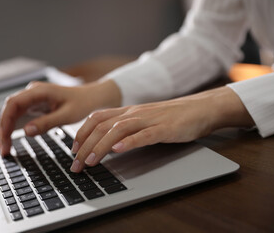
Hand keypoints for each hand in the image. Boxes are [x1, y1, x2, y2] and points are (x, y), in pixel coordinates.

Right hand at [0, 80, 120, 155]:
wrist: (92, 97)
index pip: (13, 104)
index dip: (5, 121)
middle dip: (3, 128)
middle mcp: (33, 92)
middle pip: (9, 108)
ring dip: (6, 129)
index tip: (4, 139)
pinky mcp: (35, 104)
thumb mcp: (67, 115)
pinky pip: (19, 115)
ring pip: (12, 112)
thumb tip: (26, 132)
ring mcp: (33, 97)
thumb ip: (47, 123)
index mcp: (40, 91)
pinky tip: (10, 139)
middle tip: (3, 149)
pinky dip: (13, 127)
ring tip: (4, 148)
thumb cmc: (82, 103)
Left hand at [70, 86, 253, 171]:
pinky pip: (143, 135)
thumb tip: (107, 142)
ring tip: (90, 161)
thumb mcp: (144, 119)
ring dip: (100, 146)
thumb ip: (126, 127)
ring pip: (118, 130)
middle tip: (75, 165)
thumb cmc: (172, 116)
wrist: (200, 108)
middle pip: (102, 126)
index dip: (81, 133)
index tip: (72, 149)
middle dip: (84, 146)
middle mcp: (134, 113)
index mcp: (128, 111)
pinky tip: (118, 150)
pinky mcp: (164, 129)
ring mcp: (148, 120)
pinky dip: (128, 142)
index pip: (96, 118)